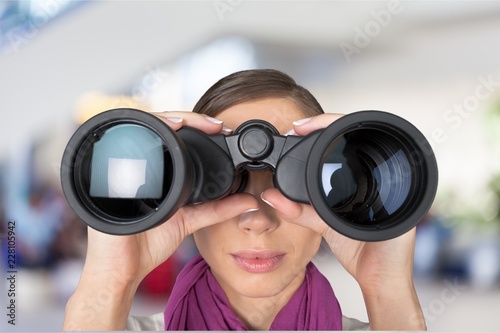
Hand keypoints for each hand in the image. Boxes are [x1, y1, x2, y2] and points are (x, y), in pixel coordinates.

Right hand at [63, 112, 258, 329]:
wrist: (121, 270)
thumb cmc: (145, 246)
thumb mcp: (188, 222)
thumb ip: (216, 210)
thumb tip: (249, 200)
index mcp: (155, 173)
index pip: (172, 138)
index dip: (194, 126)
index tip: (219, 127)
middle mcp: (136, 166)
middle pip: (158, 127)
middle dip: (185, 118)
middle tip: (212, 124)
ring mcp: (120, 168)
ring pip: (142, 129)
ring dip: (166, 118)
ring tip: (188, 121)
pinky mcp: (108, 174)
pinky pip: (124, 143)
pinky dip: (144, 130)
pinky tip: (164, 126)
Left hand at [261, 113, 425, 329]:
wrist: (381, 278)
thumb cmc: (359, 252)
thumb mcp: (323, 226)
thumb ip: (299, 211)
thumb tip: (270, 196)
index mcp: (360, 181)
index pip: (340, 145)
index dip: (320, 129)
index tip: (296, 127)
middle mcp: (377, 175)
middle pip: (353, 135)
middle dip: (326, 123)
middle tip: (301, 123)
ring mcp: (392, 179)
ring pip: (366, 138)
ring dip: (340, 125)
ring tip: (313, 124)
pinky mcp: (401, 188)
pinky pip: (383, 159)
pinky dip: (363, 141)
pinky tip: (343, 133)